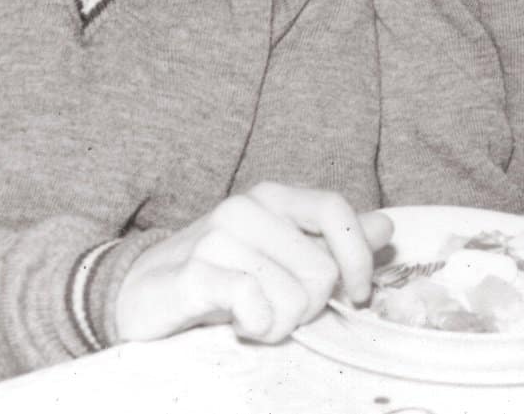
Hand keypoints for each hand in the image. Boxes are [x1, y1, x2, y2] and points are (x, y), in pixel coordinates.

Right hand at [113, 182, 391, 344]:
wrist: (139, 291)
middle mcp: (246, 207)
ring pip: (292, 296)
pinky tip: (240, 325)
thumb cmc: (217, 273)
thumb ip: (330, 241)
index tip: (356, 296)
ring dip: (279, 325)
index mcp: (272, 197)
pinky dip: (257, 326)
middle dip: (309, 307)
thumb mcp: (278, 252)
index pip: (335, 209)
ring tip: (252, 319)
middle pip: (321, 269)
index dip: (357, 256)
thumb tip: (384, 227)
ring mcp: (218, 237)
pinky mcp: (195, 273)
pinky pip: (254, 304)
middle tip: (278, 312)